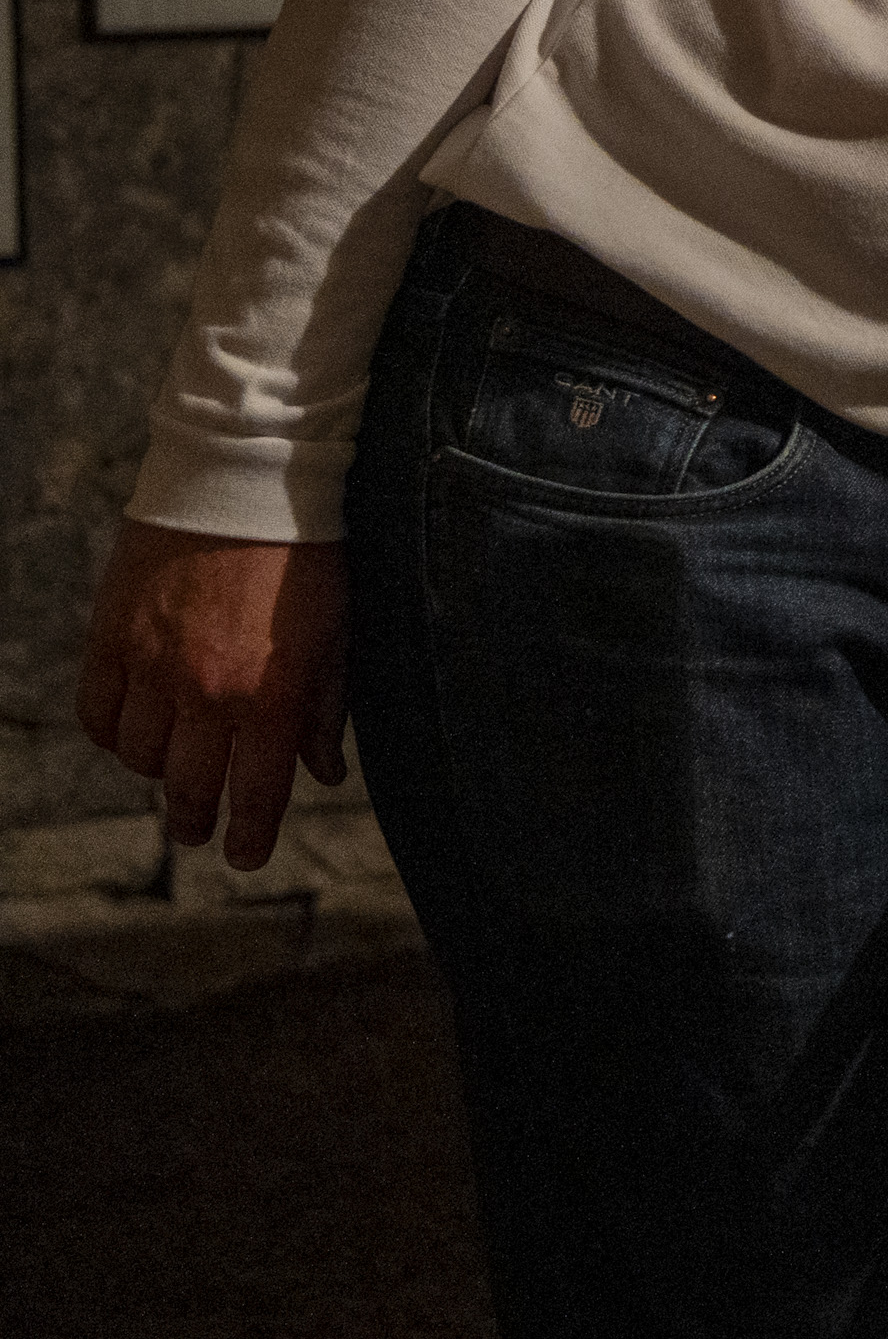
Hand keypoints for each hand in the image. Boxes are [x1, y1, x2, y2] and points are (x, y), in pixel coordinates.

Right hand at [80, 521, 351, 868]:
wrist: (244, 482)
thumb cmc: (307, 556)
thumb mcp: (337, 634)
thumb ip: (325, 708)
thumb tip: (323, 771)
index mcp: (269, 696)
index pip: (257, 792)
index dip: (251, 835)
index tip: (246, 856)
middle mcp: (204, 692)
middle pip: (188, 787)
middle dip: (195, 820)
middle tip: (198, 832)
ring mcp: (150, 668)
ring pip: (140, 757)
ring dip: (159, 772)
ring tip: (175, 769)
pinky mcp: (109, 639)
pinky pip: (98, 715)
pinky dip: (113, 734)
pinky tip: (132, 733)